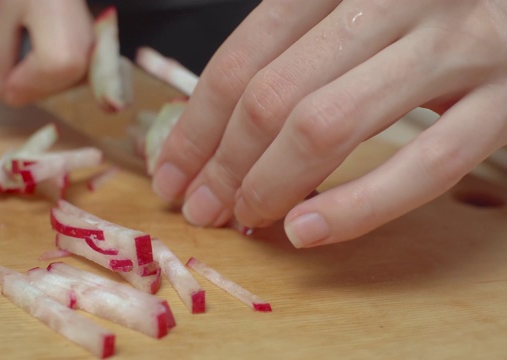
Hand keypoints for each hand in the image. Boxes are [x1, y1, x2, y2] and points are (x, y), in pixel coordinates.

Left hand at [150, 0, 506, 247]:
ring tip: (245, 218)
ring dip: (271, 184)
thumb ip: (295, 50)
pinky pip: (425, 164)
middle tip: (202, 207)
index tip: (172, 176)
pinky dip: (359, 205)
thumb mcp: (356, 7)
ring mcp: (459, 43)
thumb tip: (215, 131)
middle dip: (224, 164)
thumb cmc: (427, 9)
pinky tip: (309, 230)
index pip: (245, 57)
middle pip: (276, 95)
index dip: (197, 126)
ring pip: (332, 124)